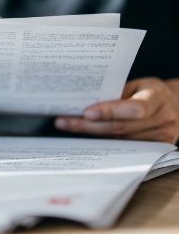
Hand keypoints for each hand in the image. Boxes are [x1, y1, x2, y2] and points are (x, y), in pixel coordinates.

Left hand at [54, 78, 178, 143]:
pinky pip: (125, 147)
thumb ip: (115, 92)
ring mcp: (163, 136)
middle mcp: (164, 118)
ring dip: (92, 134)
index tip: (86, 112)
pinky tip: (86, 136)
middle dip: (90, 126)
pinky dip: (104, 141)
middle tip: (65, 122)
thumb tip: (82, 100)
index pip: (135, 107)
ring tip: (69, 126)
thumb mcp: (136, 85)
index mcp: (158, 96)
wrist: (175, 105)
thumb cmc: (148, 91)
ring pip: (120, 139)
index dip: (110, 111)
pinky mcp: (157, 148)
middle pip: (122, 127)